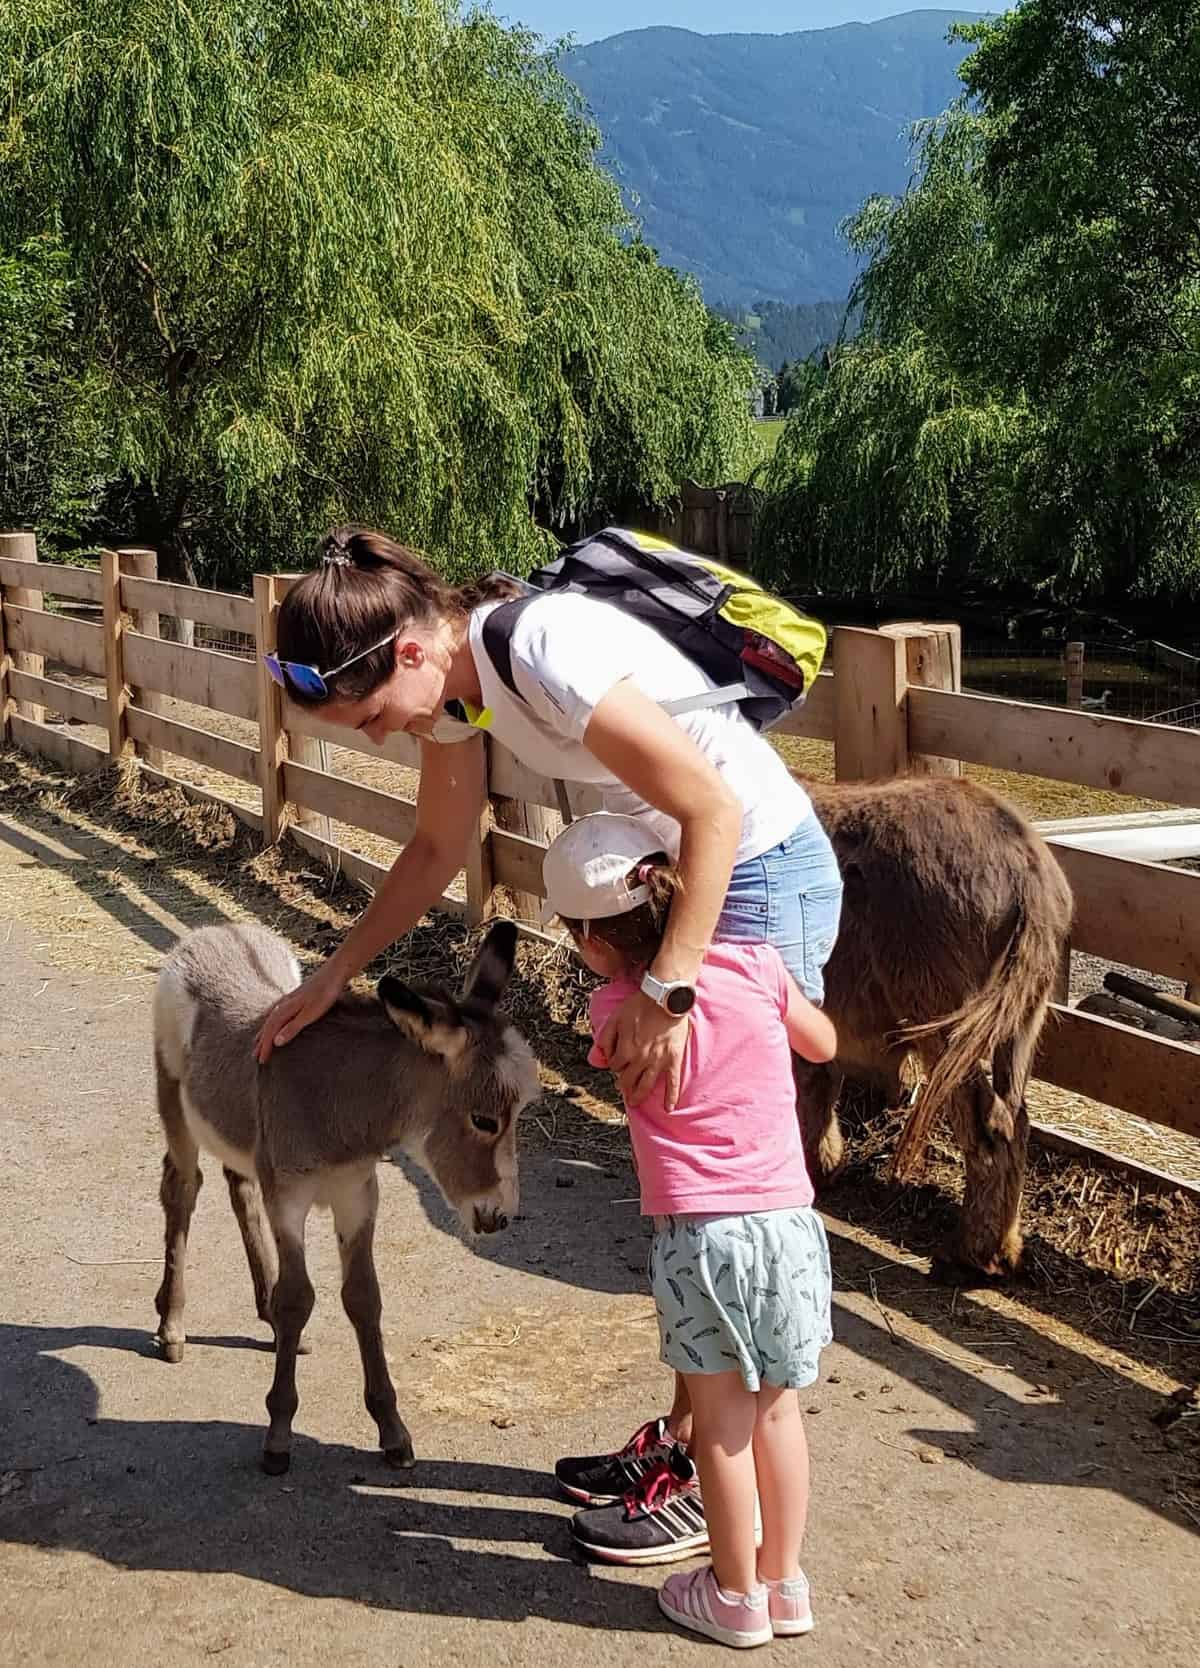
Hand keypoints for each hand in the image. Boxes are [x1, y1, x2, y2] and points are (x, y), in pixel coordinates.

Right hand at [254, 963, 345, 1063]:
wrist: (334, 972)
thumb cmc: (325, 994)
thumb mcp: (310, 1014)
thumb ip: (293, 1027)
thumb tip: (276, 1042)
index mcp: (285, 1010)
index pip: (271, 1032)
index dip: (265, 1046)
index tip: (261, 1060)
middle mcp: (283, 1004)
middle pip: (268, 1025)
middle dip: (261, 1041)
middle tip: (255, 1056)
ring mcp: (289, 999)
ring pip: (271, 1018)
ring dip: (264, 1030)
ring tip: (257, 1040)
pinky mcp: (296, 996)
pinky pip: (276, 1010)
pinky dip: (270, 1017)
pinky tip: (270, 1016)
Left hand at [598, 990, 689, 1109]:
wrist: (665, 999)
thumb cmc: (639, 1006)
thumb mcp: (615, 1018)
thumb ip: (606, 1038)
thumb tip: (602, 1053)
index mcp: (625, 1050)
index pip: (615, 1066)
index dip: (614, 1064)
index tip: (617, 1061)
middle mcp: (640, 1060)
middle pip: (627, 1079)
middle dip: (623, 1084)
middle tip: (623, 1087)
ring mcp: (658, 1062)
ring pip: (646, 1086)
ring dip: (638, 1096)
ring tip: (634, 1102)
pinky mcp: (673, 1060)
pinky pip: (672, 1082)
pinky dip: (671, 1096)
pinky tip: (668, 1108)